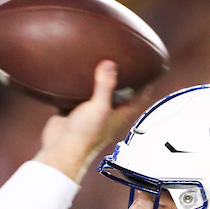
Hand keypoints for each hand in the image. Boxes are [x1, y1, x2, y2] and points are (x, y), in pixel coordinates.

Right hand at [34, 60, 147, 182]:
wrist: (60, 150)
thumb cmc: (84, 136)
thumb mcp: (99, 108)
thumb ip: (105, 86)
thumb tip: (110, 64)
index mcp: (120, 115)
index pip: (139, 97)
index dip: (146, 83)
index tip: (150, 67)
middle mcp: (108, 114)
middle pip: (120, 93)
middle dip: (123, 77)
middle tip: (124, 58)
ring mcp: (91, 113)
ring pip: (99, 93)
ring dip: (101, 80)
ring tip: (102, 60)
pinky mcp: (75, 112)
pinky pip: (79, 95)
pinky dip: (80, 85)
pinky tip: (78, 72)